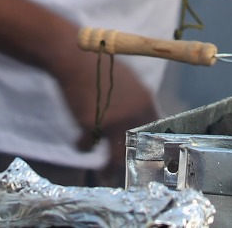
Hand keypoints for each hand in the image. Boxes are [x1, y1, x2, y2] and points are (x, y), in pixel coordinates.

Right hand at [55, 52, 156, 167]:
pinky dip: (82, 146)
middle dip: (133, 164)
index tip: (147, 157)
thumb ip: (137, 101)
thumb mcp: (127, 79)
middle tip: (128, 173)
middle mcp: (133, 113)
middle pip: (138, 149)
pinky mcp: (91, 124)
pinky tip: (79, 142)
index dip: (152, 147)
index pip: (156, 132)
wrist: (75, 57)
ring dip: (110, 169)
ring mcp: (112, 120)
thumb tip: (143, 119)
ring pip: (116, 157)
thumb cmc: (100, 66)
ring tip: (106, 175)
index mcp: (145, 101)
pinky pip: (88, 146)